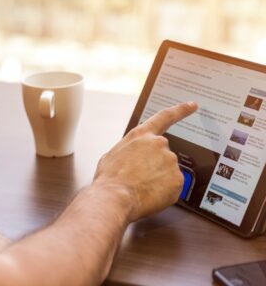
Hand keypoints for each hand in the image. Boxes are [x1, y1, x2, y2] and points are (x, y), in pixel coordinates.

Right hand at [93, 102, 197, 221]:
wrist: (114, 197)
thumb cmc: (110, 178)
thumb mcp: (113, 155)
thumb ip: (130, 150)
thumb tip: (133, 158)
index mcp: (141, 135)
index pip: (165, 117)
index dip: (181, 110)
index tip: (192, 105)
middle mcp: (159, 144)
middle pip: (163, 155)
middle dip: (154, 167)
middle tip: (139, 179)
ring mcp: (170, 161)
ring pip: (168, 172)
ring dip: (158, 180)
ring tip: (140, 188)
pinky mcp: (178, 179)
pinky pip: (173, 187)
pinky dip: (163, 192)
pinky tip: (149, 194)